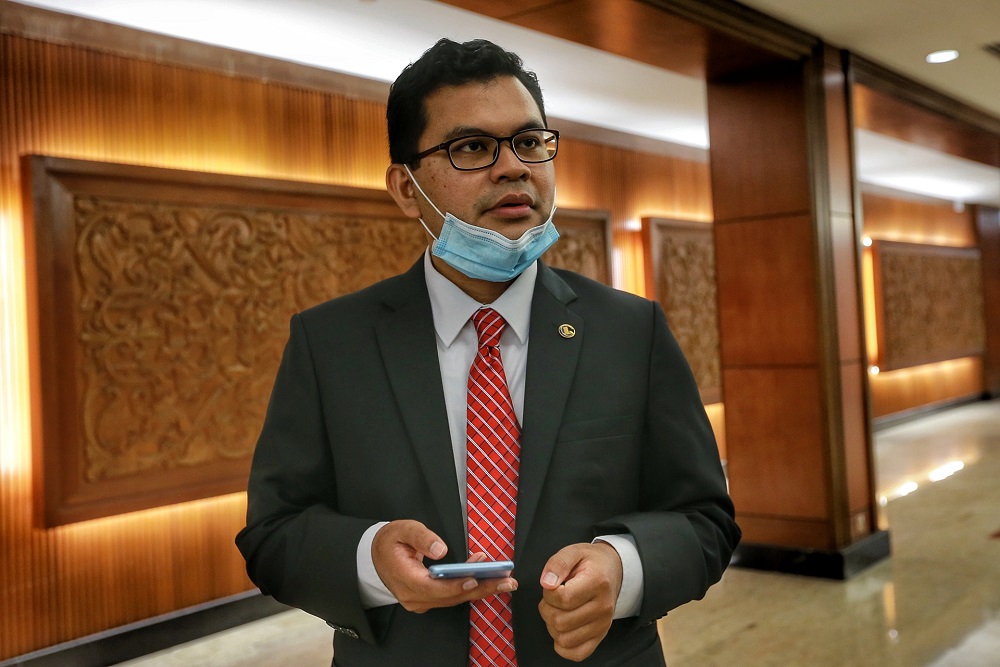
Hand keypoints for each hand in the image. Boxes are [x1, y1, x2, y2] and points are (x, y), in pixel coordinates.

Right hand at [371, 519, 517, 612]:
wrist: (376, 556)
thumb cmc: (390, 542)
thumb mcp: (402, 530)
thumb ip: (421, 538)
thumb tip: (441, 550)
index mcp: (405, 580)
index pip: (434, 588)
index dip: (456, 585)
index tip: (476, 579)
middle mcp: (414, 597)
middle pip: (451, 596)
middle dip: (481, 588)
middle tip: (506, 581)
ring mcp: (421, 600)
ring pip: (454, 597)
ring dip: (480, 587)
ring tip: (504, 578)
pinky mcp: (428, 598)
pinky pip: (451, 595)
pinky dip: (470, 585)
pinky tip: (485, 574)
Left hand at [538, 542, 623, 661]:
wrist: (613, 570)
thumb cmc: (591, 562)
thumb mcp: (573, 551)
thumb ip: (558, 564)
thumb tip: (546, 583)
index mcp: (597, 582)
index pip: (563, 599)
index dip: (548, 594)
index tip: (552, 585)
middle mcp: (603, 607)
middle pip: (561, 622)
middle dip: (547, 609)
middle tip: (553, 599)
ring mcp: (603, 625)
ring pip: (565, 639)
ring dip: (552, 626)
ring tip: (558, 610)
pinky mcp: (600, 636)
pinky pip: (577, 654)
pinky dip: (563, 645)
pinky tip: (563, 628)